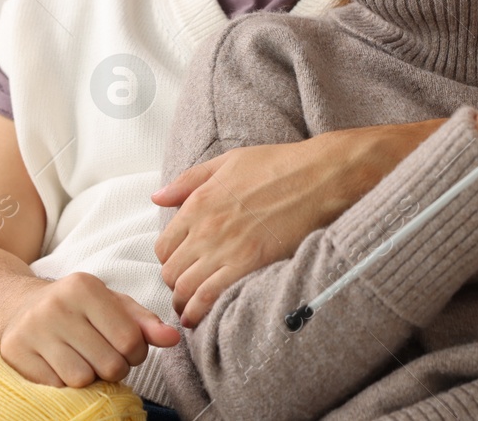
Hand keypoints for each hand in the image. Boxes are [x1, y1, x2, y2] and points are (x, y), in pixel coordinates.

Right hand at [0, 272, 178, 386]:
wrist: (19, 307)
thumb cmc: (77, 307)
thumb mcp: (112, 305)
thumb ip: (144, 322)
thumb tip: (173, 338)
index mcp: (85, 287)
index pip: (130, 340)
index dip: (136, 354)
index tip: (127, 349)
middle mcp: (57, 305)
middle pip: (108, 364)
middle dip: (114, 368)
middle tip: (103, 356)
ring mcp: (33, 330)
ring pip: (81, 379)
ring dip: (89, 377)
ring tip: (83, 359)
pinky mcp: (16, 353)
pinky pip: (56, 387)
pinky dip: (64, 383)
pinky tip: (60, 364)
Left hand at [152, 126, 429, 326]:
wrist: (320, 177)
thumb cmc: (278, 165)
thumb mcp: (227, 162)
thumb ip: (189, 181)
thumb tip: (157, 197)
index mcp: (198, 202)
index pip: (163, 246)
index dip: (169, 260)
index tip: (181, 265)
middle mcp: (206, 228)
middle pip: (171, 271)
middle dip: (175, 284)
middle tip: (186, 290)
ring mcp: (225, 248)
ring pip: (185, 289)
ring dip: (184, 302)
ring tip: (191, 309)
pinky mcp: (248, 265)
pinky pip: (209, 297)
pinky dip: (200, 311)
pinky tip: (201, 316)